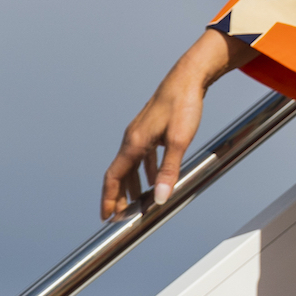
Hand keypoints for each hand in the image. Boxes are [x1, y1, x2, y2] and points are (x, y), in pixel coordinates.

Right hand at [101, 29, 250, 220]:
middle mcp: (132, 138)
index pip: (113, 177)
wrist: (188, 78)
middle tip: (121, 216)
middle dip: (118, 196)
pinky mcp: (150, 129)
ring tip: (136, 202)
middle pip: (119, 173)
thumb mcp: (179, 141)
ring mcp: (140, 133)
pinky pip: (142, 155)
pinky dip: (144, 170)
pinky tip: (152, 177)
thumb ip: (169, 171)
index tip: (106, 217)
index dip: (109, 199)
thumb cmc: (183, 105)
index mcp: (134, 143)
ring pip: (130, 164)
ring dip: (131, 184)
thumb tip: (159, 199)